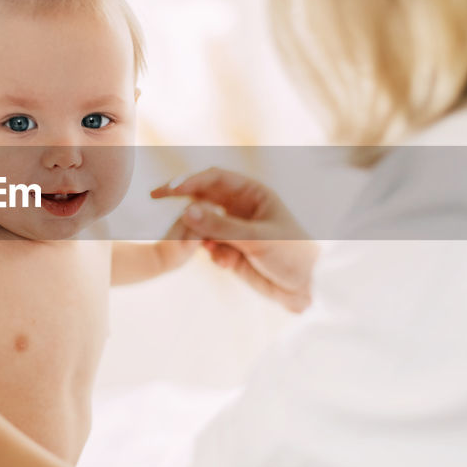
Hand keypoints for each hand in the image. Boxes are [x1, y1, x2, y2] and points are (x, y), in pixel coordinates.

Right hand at [152, 167, 317, 312]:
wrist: (310, 288)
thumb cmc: (293, 254)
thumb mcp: (257, 238)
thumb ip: (221, 226)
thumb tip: (186, 211)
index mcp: (252, 193)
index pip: (214, 178)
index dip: (190, 180)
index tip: (169, 190)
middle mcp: (240, 208)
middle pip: (203, 198)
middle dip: (182, 202)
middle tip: (156, 202)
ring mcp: (234, 230)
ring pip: (203, 225)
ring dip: (197, 234)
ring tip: (199, 246)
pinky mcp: (232, 252)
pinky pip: (210, 248)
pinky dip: (212, 254)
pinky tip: (226, 264)